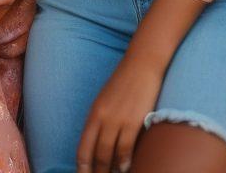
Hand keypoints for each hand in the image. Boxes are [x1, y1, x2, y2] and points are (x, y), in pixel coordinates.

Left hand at [77, 54, 162, 172]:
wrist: (142, 63)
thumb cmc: (125, 82)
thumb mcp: (106, 100)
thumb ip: (101, 121)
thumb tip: (99, 144)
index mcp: (94, 113)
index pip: (83, 149)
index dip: (82, 168)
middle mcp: (103, 118)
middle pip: (97, 155)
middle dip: (98, 172)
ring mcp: (118, 120)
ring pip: (110, 155)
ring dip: (112, 170)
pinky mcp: (134, 121)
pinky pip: (126, 149)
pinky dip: (125, 162)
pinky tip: (127, 167)